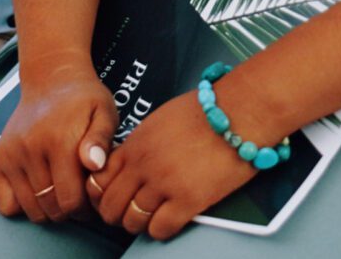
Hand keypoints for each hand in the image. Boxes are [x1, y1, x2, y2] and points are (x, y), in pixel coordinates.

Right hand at [0, 63, 115, 224]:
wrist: (51, 80)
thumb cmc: (83, 100)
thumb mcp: (104, 113)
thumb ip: (102, 140)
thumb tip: (94, 164)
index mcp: (59, 141)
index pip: (70, 201)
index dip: (84, 209)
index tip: (91, 200)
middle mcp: (30, 149)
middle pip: (50, 208)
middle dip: (68, 211)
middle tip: (78, 197)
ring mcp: (11, 154)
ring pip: (29, 208)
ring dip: (47, 210)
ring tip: (60, 192)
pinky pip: (4, 202)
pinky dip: (21, 205)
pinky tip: (38, 191)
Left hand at [89, 90, 258, 240]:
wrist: (241, 110)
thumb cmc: (209, 109)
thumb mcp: (161, 119)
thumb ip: (142, 142)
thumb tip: (133, 160)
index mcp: (135, 144)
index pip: (99, 179)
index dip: (101, 194)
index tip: (110, 198)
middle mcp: (143, 165)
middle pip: (110, 205)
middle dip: (116, 214)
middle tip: (126, 215)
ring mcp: (164, 184)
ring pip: (132, 220)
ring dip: (138, 224)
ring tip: (149, 220)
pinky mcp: (188, 200)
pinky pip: (160, 229)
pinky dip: (160, 231)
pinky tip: (169, 223)